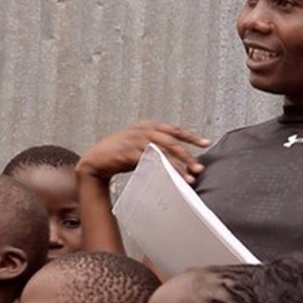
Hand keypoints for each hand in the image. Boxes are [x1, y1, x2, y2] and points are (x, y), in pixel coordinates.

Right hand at [77, 120, 209, 182]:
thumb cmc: (119, 154)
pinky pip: (149, 161)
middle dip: (187, 156)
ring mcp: (135, 140)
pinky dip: (161, 169)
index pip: (175, 130)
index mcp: (148, 125)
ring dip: (177, 166)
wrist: (95, 160)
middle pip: (172, 142)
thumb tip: (177, 158)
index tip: (206, 143)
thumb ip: (156, 147)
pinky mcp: (128, 152)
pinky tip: (169, 177)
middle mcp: (143, 130)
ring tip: (188, 177)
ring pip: (163, 152)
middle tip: (199, 168)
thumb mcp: (139, 146)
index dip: (191, 137)